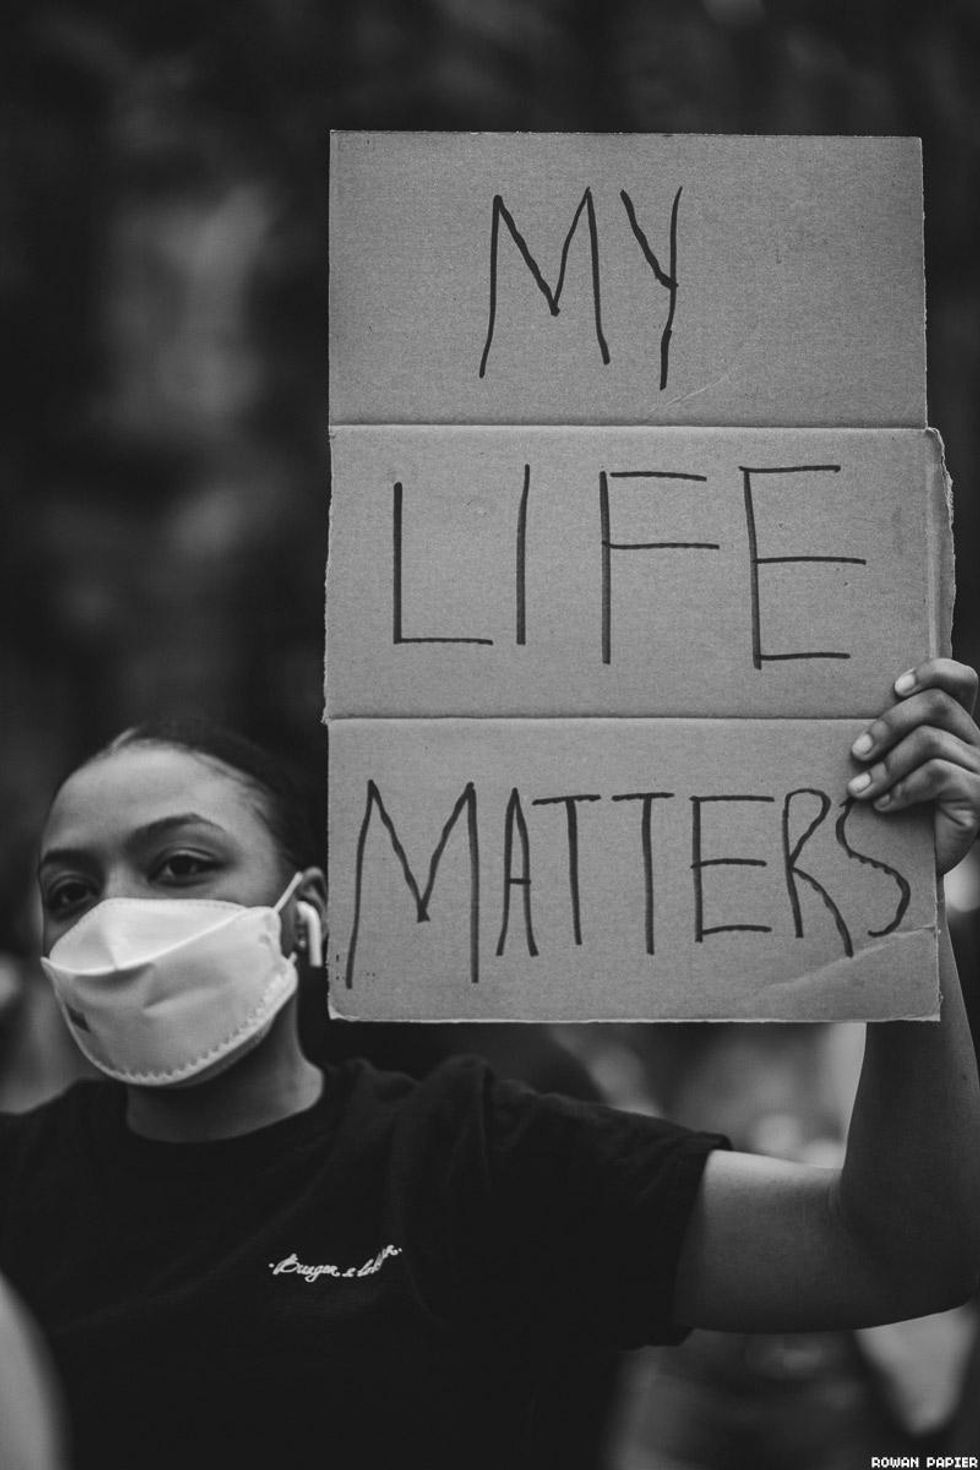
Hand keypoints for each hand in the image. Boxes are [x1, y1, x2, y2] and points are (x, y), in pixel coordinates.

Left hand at [847, 658, 979, 874]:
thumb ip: (886, 739)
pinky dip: (902, 789)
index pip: (961, 680)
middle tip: (857, 752)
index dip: (932, 672)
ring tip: (859, 789)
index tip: (894, 687)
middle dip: (889, 724)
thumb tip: (835, 716)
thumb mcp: (890, 767)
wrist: (914, 865)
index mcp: (956, 727)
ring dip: (886, 766)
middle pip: (937, 704)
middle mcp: (975, 742)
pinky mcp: (977, 795)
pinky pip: (937, 775)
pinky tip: (884, 806)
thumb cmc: (898, 813)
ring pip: (930, 741)